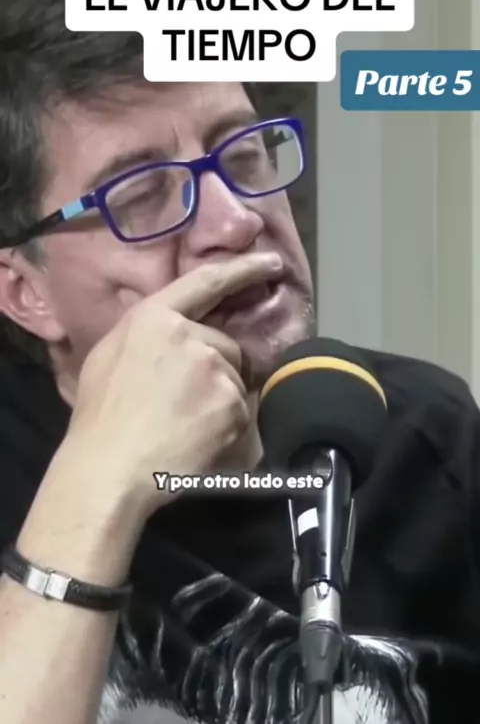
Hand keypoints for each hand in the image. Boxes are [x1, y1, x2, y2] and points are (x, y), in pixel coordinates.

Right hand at [63, 252, 282, 520]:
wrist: (108, 467)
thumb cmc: (100, 415)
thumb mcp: (111, 355)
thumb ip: (147, 332)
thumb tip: (171, 326)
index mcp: (154, 318)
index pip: (206, 283)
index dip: (243, 269)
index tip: (272, 262)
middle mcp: (188, 335)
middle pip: (225, 344)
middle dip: (216, 368)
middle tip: (184, 401)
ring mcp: (212, 368)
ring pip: (234, 378)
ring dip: (220, 399)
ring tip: (186, 423)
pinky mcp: (229, 402)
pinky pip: (240, 410)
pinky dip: (226, 425)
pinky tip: (198, 438)